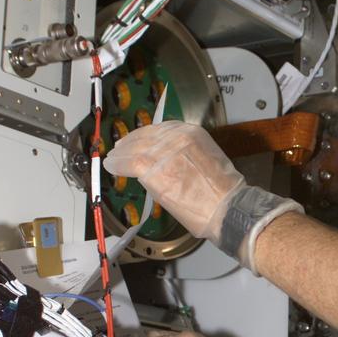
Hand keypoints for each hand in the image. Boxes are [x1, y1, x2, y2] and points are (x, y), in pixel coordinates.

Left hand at [103, 121, 302, 271]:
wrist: (227, 207)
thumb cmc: (224, 192)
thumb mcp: (210, 159)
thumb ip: (188, 154)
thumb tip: (170, 162)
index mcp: (193, 133)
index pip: (161, 129)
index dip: (145, 134)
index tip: (138, 139)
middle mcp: (176, 137)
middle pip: (145, 136)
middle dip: (130, 142)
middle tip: (120, 147)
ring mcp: (163, 152)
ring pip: (133, 148)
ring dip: (120, 154)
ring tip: (113, 158)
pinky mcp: (152, 169)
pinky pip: (127, 163)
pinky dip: (117, 164)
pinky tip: (110, 166)